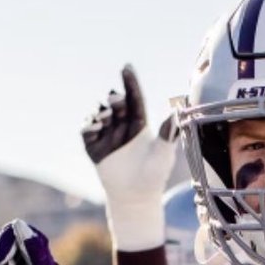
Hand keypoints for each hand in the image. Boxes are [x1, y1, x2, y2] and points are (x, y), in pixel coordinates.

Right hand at [81, 65, 177, 251]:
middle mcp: (122, 126)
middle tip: (116, 102)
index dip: (130, 81)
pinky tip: (96, 127)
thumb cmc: (154, 176)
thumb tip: (178, 110)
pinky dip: (89, 126)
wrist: (136, 197)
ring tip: (106, 118)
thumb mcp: (164, 153)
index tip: (126, 66)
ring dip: (101, 111)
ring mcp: (107, 136)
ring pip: (99, 112)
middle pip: (115, 102)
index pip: (134, 97)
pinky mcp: (94, 147)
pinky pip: (87, 130)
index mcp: (140, 123)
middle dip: (114, 98)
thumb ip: (169, 132)